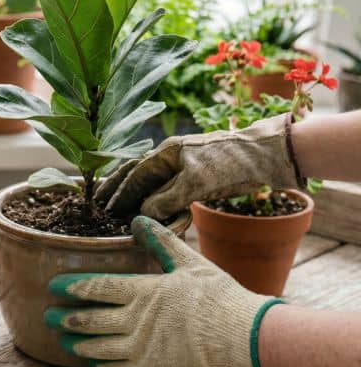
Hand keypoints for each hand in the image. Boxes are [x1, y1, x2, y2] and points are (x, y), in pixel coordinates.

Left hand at [44, 216, 282, 366]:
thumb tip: (138, 218)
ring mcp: (139, 348)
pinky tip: (92, 359)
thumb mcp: (189, 261)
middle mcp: (134, 321)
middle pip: (87, 320)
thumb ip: (159, 241)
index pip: (95, 288)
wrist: (243, 337)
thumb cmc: (218, 296)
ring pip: (95, 347)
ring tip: (62, 338)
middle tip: (48, 315)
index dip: (71, 287)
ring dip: (75, 342)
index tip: (54, 285)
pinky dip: (99, 362)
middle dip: (64, 317)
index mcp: (142, 291)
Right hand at [95, 114, 303, 218]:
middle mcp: (171, 156)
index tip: (106, 209)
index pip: (134, 174)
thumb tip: (142, 214)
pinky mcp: (196, 175)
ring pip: (151, 180)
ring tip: (118, 208)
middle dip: (118, 189)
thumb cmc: (230, 164)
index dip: (119, 193)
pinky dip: (155, 197)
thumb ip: (166, 199)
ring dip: (135, 194)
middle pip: (136, 173)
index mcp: (166, 152)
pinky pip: (167, 187)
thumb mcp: (195, 185)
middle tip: (100, 204)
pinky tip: (149, 208)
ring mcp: (183, 164)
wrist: (266, 155)